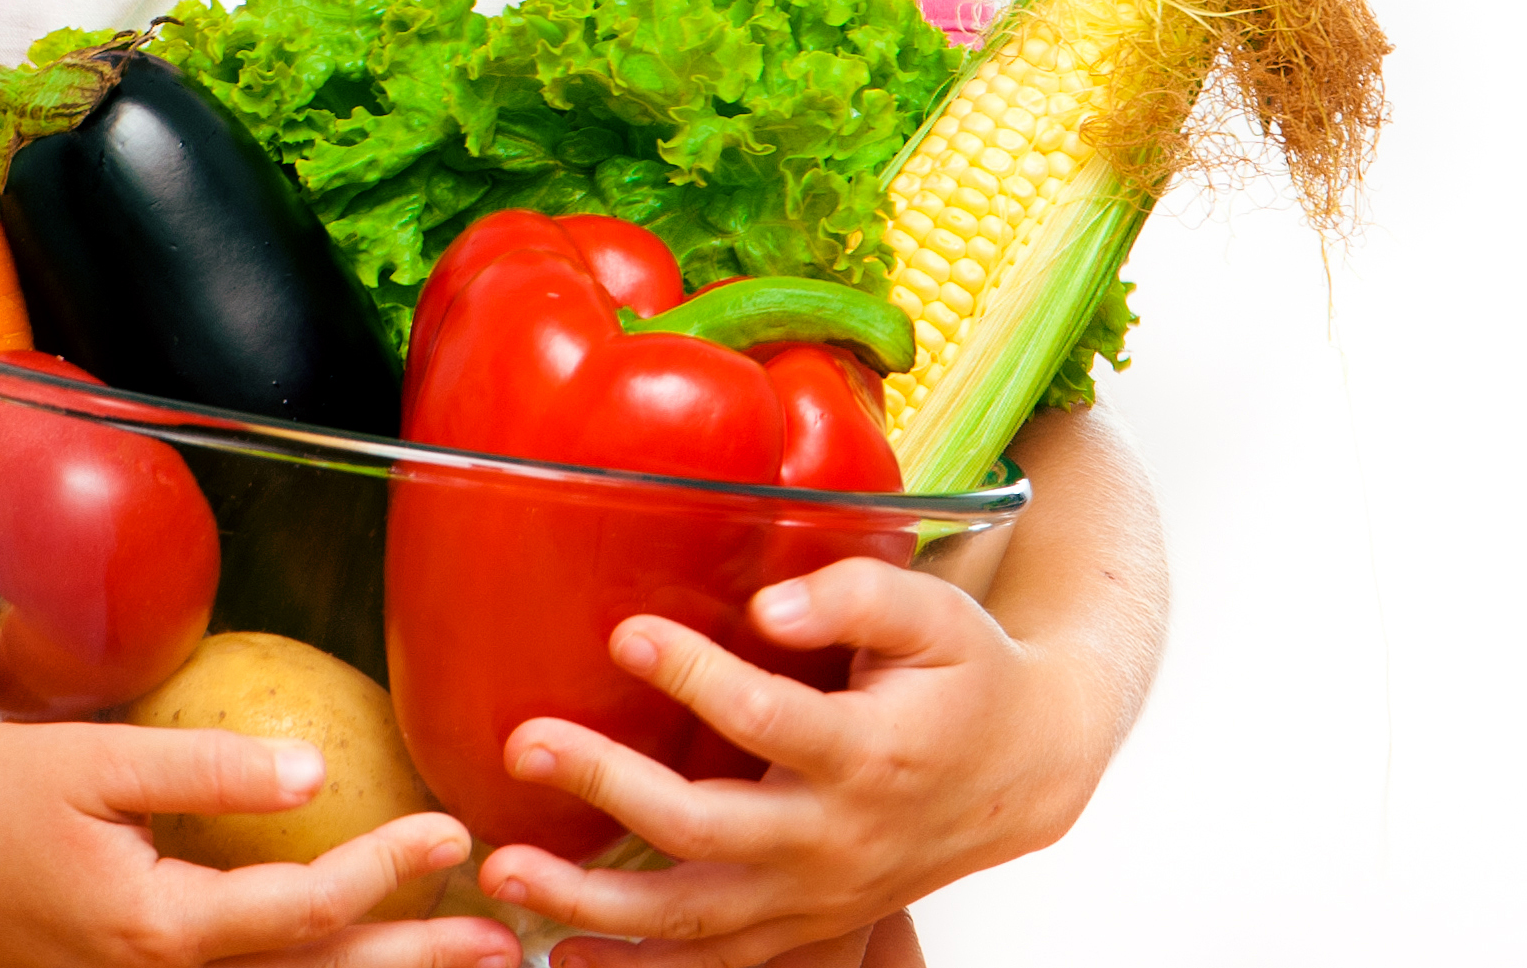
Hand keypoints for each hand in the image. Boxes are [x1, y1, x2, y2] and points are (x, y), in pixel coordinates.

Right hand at [0, 713, 525, 967]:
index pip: (300, 911)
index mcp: (155, 930)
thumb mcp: (95, 761)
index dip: (383, 872)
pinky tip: (357, 962)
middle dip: (411, 966)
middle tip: (502, 941)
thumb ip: (208, 768)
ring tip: (461, 964)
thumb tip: (311, 768)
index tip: (450, 834)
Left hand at [476, 558, 1106, 965]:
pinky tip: (563, 954)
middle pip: (709, 832)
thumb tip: (769, 607)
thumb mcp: (934, 617)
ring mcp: (817, 898)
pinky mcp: (804, 926)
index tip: (625, 633)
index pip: (767, 720)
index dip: (694, 675)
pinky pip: (714, 966)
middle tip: (526, 745)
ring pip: (696, 920)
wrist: (1019, 772)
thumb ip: (855, 595)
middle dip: (609, 790)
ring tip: (507, 869)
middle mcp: (837, 842)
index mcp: (870, 755)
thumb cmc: (966, 678)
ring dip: (595, 904)